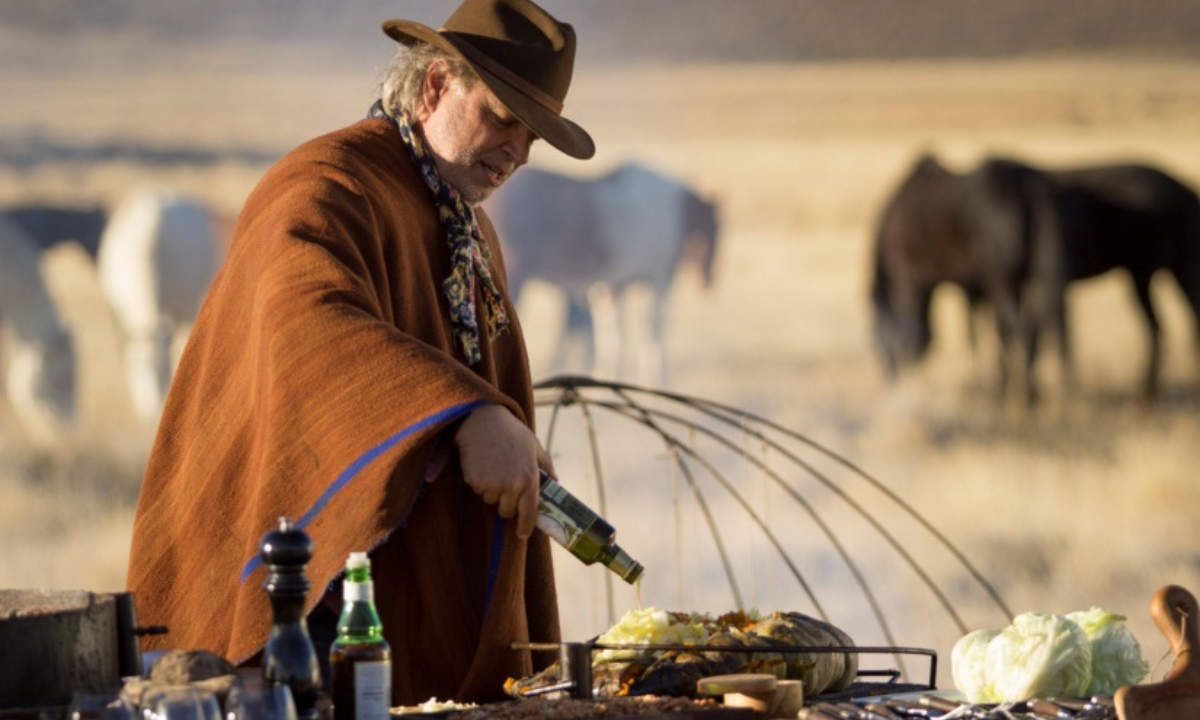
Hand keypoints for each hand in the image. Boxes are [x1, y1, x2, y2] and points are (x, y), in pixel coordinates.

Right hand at [454, 404, 541, 538]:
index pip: (530, 511)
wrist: (483, 419)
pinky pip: (478, 491)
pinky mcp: (476, 481)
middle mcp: (513, 484)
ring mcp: (493, 484)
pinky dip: (479, 482)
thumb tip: (556, 483)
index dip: (526, 525)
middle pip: (507, 511)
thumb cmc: (511, 432)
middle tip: (504, 484)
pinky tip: (482, 464)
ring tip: (493, 467)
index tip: (522, 534)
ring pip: (491, 501)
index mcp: (530, 477)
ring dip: (492, 491)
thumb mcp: (534, 446)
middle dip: (506, 503)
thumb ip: (546, 466)